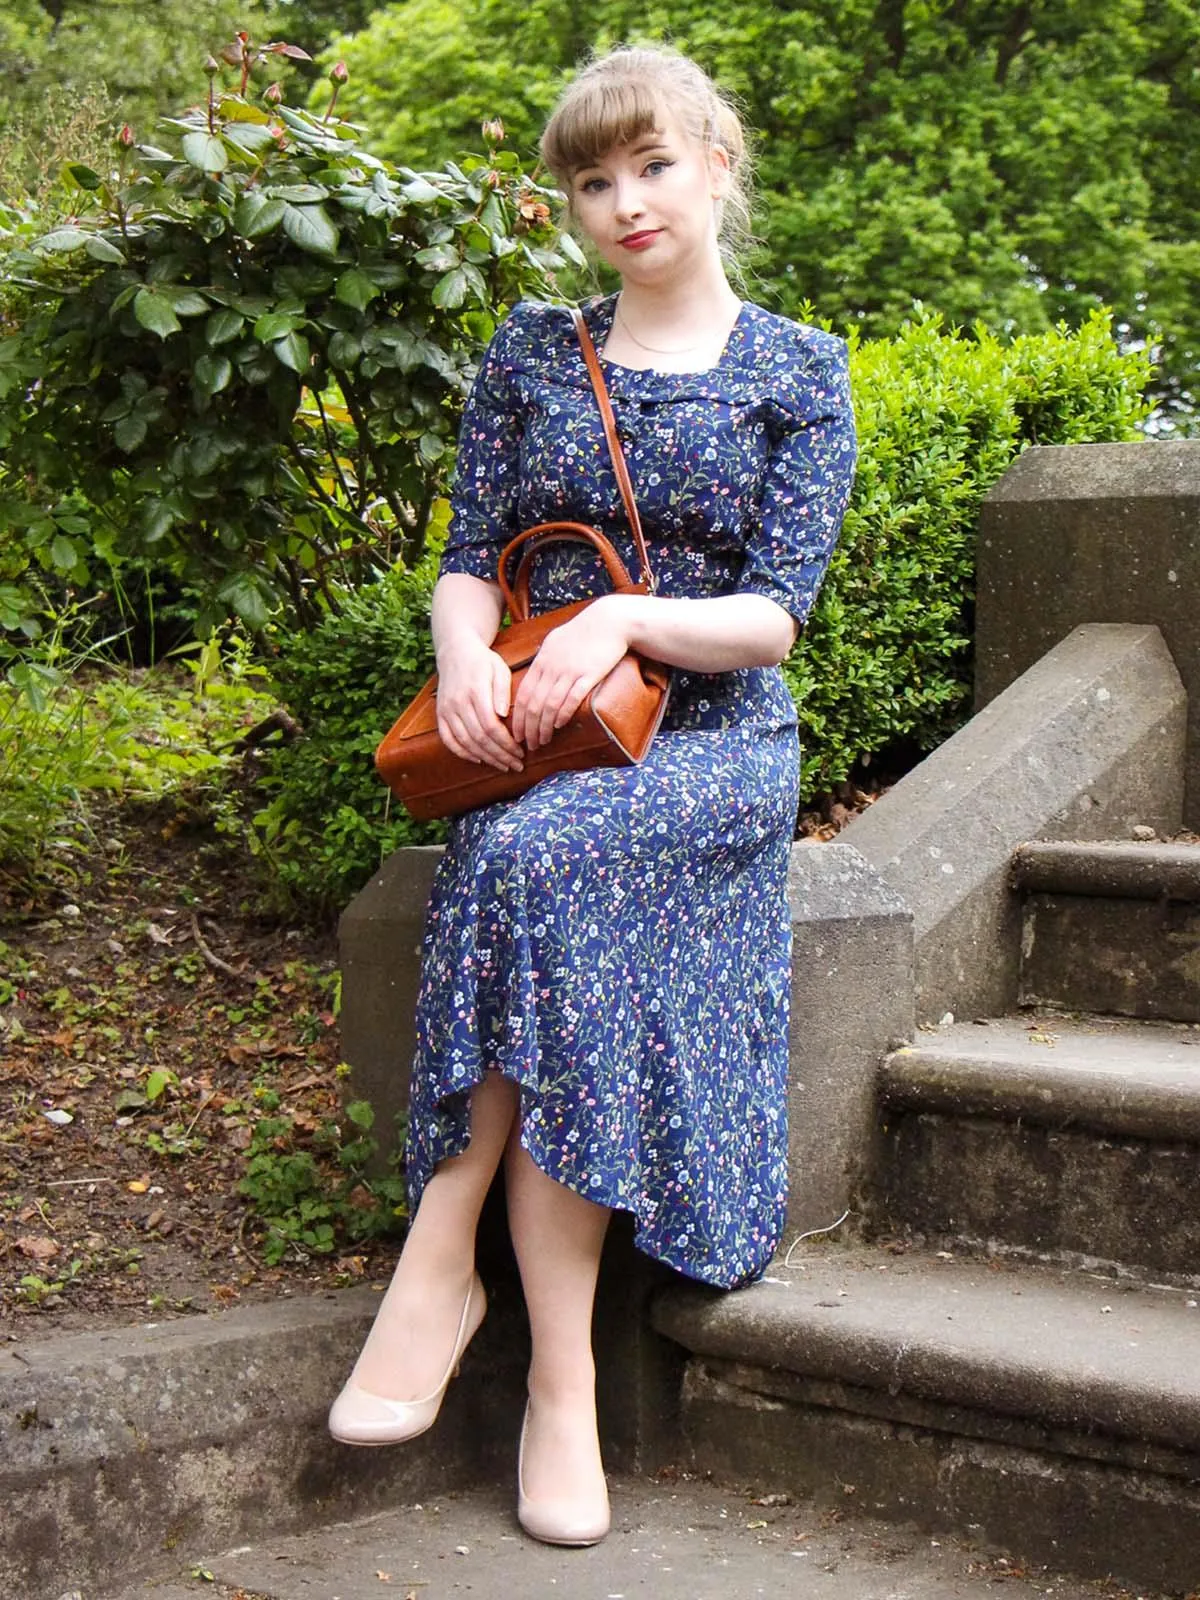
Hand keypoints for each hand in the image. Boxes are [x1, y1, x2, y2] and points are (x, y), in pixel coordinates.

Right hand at [435, 635, 524, 770]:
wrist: (455, 651)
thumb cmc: (483, 661)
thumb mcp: (499, 669)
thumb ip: (502, 691)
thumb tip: (504, 715)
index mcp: (475, 691)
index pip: (491, 726)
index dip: (506, 743)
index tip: (521, 752)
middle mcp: (458, 702)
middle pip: (479, 738)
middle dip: (500, 755)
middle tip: (516, 765)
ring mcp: (446, 709)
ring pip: (465, 742)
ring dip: (486, 757)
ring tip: (503, 765)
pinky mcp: (440, 714)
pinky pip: (448, 739)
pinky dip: (463, 753)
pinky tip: (479, 759)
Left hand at [510, 598, 631, 750]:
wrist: (609, 621)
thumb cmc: (584, 632)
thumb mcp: (556, 641)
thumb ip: (544, 660)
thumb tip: (534, 676)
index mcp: (541, 661)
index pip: (522, 695)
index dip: (518, 718)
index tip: (517, 734)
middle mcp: (551, 667)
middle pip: (533, 704)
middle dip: (528, 729)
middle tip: (528, 745)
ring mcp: (569, 671)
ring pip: (549, 706)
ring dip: (543, 728)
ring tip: (542, 741)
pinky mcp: (588, 675)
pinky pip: (571, 699)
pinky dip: (562, 715)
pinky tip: (558, 726)